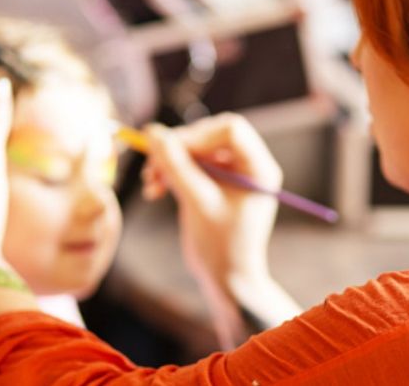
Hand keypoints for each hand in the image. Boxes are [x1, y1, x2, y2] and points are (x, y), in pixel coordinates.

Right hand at [142, 113, 280, 296]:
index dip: (198, 134)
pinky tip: (154, 189)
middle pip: (209, 136)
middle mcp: (248, 166)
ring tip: (150, 182)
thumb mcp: (198, 203)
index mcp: (258, 168)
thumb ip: (176, 166)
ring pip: (195, 150)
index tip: (169, 150)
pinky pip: (190, 166)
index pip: (230, 130)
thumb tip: (152, 132)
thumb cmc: (221, 246)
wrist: (226, 280)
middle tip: (151, 166)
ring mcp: (231, 175)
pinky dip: (171, 173)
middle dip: (178, 149)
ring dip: (169, 162)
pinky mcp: (214, 185)